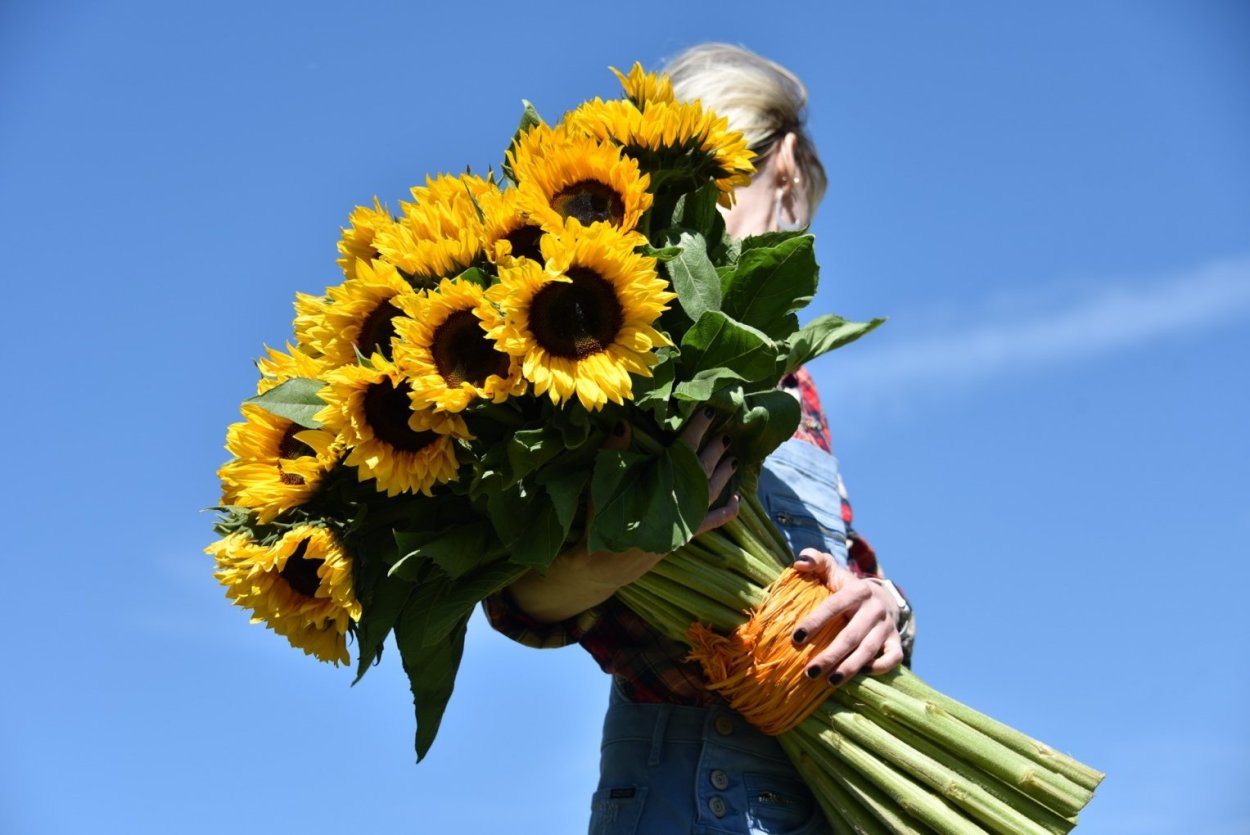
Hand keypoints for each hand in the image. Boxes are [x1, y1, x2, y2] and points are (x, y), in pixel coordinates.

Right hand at [505, 406, 738, 622]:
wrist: (602, 564)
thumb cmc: (600, 520)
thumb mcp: (603, 483)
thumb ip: (614, 451)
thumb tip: (623, 423)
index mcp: (660, 481)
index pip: (685, 450)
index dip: (697, 429)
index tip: (711, 412)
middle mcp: (677, 499)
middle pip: (703, 468)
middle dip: (715, 448)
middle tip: (727, 432)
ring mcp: (684, 519)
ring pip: (712, 491)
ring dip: (724, 473)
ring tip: (734, 457)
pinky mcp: (685, 535)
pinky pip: (712, 522)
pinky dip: (726, 511)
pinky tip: (736, 500)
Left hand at [790, 548, 904, 687]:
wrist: (882, 597)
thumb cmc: (846, 587)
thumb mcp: (832, 570)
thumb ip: (815, 561)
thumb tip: (799, 563)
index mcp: (857, 590)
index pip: (834, 606)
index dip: (816, 621)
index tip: (796, 638)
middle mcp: (875, 608)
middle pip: (851, 635)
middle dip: (830, 655)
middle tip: (809, 671)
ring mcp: (887, 626)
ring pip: (869, 650)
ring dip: (849, 668)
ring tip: (829, 682)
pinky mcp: (896, 641)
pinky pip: (893, 658)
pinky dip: (879, 668)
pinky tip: (860, 675)